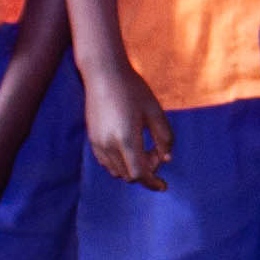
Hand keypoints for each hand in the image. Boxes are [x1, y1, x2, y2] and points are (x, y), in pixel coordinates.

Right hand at [82, 63, 171, 188]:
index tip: (163, 186)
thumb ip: (164, 137)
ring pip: (116, 172)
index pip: (139, 174)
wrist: (104, 73)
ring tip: (143, 147)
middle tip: (155, 152)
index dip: (152, 183)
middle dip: (146, 171)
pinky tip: (130, 147)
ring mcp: (97, 143)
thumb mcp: (155, 111)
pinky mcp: (92, 139)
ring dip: (132, 168)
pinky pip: (107, 163)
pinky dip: (120, 163)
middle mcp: (109, 144)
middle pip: (129, 176)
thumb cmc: (133, 89)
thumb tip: (166, 160)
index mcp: (126, 138)